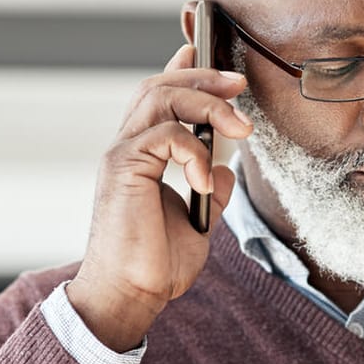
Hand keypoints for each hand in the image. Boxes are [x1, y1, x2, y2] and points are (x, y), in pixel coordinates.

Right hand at [66, 43, 250, 350]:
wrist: (129, 296)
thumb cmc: (154, 266)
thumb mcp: (197, 223)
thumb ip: (210, 192)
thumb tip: (226, 172)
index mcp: (140, 156)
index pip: (159, 96)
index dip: (186, 70)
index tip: (222, 66)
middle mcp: (127, 148)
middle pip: (159, 84)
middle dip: (204, 76)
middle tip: (241, 84)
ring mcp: (122, 155)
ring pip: (161, 97)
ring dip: (207, 103)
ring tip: (241, 128)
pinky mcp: (123, 168)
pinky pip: (165, 134)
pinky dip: (194, 150)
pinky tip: (205, 180)